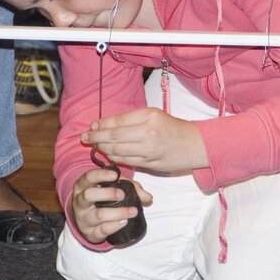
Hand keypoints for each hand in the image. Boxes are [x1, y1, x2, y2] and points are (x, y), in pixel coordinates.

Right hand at [70, 168, 151, 243]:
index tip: (115, 175)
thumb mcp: (113, 189)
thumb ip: (130, 188)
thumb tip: (148, 197)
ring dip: (117, 213)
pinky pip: (101, 230)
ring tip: (132, 211)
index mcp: (82, 186)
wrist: (89, 223)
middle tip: (122, 195)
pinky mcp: (89, 233)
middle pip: (89, 195)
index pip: (88, 177)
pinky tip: (124, 222)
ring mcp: (83, 218)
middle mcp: (79, 202)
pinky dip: (114, 226)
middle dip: (107, 194)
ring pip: (98, 215)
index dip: (101, 175)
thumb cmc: (102, 200)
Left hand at [82, 107, 209, 172]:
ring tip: (94, 145)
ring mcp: (148, 151)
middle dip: (96, 137)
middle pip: (113, 137)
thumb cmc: (173, 127)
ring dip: (102, 148)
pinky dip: (113, 157)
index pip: (117, 122)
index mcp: (149, 117)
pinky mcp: (149, 164)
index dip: (101, 125)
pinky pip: (125, 161)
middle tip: (85, 137)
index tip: (91, 126)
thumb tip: (104, 123)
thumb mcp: (154, 115)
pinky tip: (108, 153)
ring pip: (117, 151)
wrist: (194, 145)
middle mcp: (148, 134)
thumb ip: (130, 118)